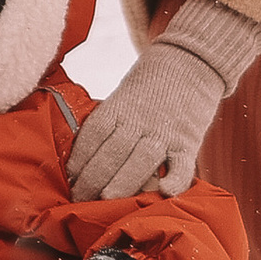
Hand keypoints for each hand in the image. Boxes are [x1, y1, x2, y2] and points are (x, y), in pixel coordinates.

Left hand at [66, 42, 225, 200]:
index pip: (94, 135)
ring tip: (106, 200)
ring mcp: (165, 131)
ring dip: (122, 181)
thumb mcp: (123, 95)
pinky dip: (175, 179)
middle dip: (93, 179)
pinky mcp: (189, 141)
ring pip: (141, 160)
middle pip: (113, 151)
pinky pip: (183, 164)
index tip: (68, 181)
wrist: (192, 60)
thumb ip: (111, 123)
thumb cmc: (150, 82)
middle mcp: (140, 120)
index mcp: (119, 107)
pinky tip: (164, 192)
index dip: (79, 159)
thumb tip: (86, 158)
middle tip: (79, 200)